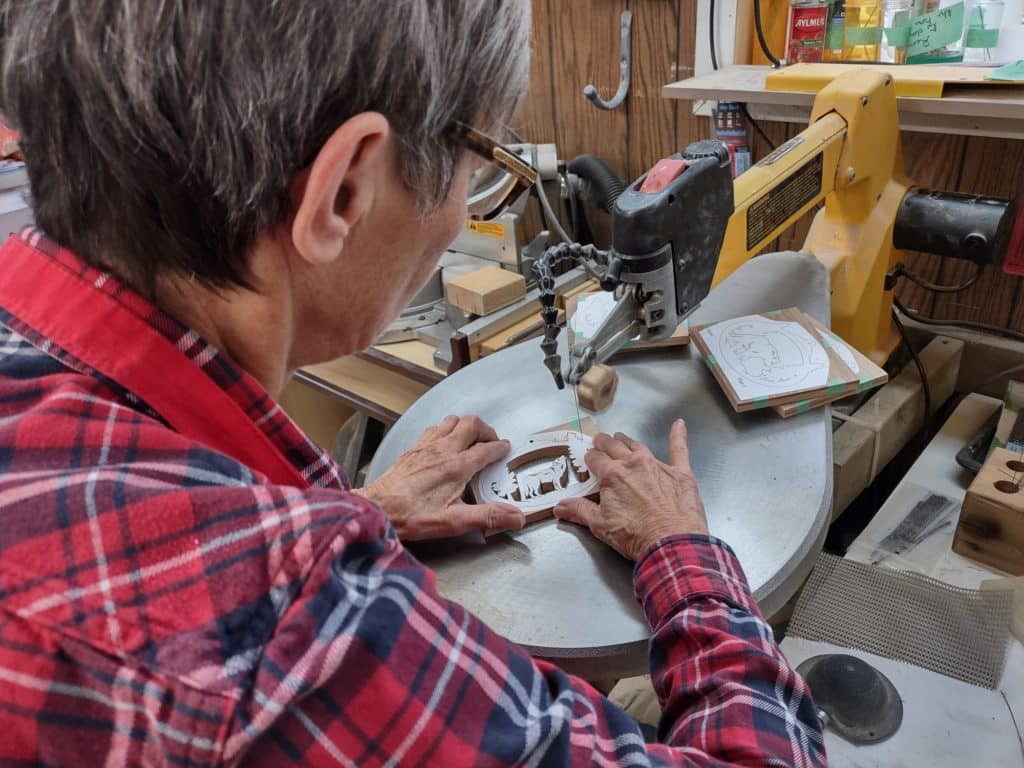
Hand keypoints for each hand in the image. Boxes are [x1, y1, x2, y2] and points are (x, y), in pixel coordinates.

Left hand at [356, 414, 524, 539]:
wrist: (377, 508)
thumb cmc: (412, 516)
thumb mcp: (455, 522)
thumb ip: (488, 516)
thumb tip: (517, 516)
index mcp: (457, 466)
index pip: (487, 448)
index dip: (500, 448)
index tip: (505, 450)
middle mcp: (443, 450)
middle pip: (471, 424)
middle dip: (486, 430)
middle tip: (491, 442)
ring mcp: (426, 446)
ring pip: (452, 421)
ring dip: (465, 426)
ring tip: (470, 440)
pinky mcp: (412, 449)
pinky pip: (433, 428)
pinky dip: (445, 430)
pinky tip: (443, 443)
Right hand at [553, 419, 706, 559]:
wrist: (671, 544)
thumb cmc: (635, 536)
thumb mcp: (600, 525)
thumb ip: (579, 510)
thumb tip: (560, 506)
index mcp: (612, 475)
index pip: (595, 459)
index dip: (589, 458)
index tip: (588, 458)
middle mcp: (633, 464)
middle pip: (614, 447)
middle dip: (605, 443)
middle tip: (599, 440)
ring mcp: (657, 466)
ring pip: (638, 446)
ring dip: (627, 441)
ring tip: (621, 437)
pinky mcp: (680, 473)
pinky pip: (679, 450)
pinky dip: (678, 436)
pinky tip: (679, 424)